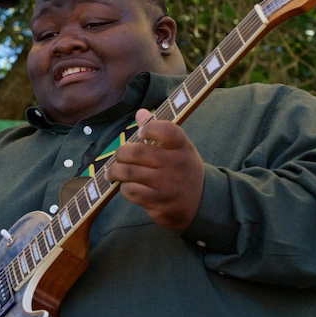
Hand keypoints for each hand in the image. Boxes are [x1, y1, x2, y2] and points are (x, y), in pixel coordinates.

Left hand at [106, 108, 204, 230]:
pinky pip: (132, 191)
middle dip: (121, 153)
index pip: (166, 130)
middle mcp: (175, 165)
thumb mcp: (179, 148)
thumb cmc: (184, 169)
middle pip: (138, 152)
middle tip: (119, 156)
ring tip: (112, 173)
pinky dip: (124, 187)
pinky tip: (126, 186)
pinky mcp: (160, 203)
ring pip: (129, 173)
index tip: (140, 133)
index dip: (148, 128)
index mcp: (182, 147)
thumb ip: (159, 131)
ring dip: (116, 171)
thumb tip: (140, 113)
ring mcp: (168, 185)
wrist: (202, 201)